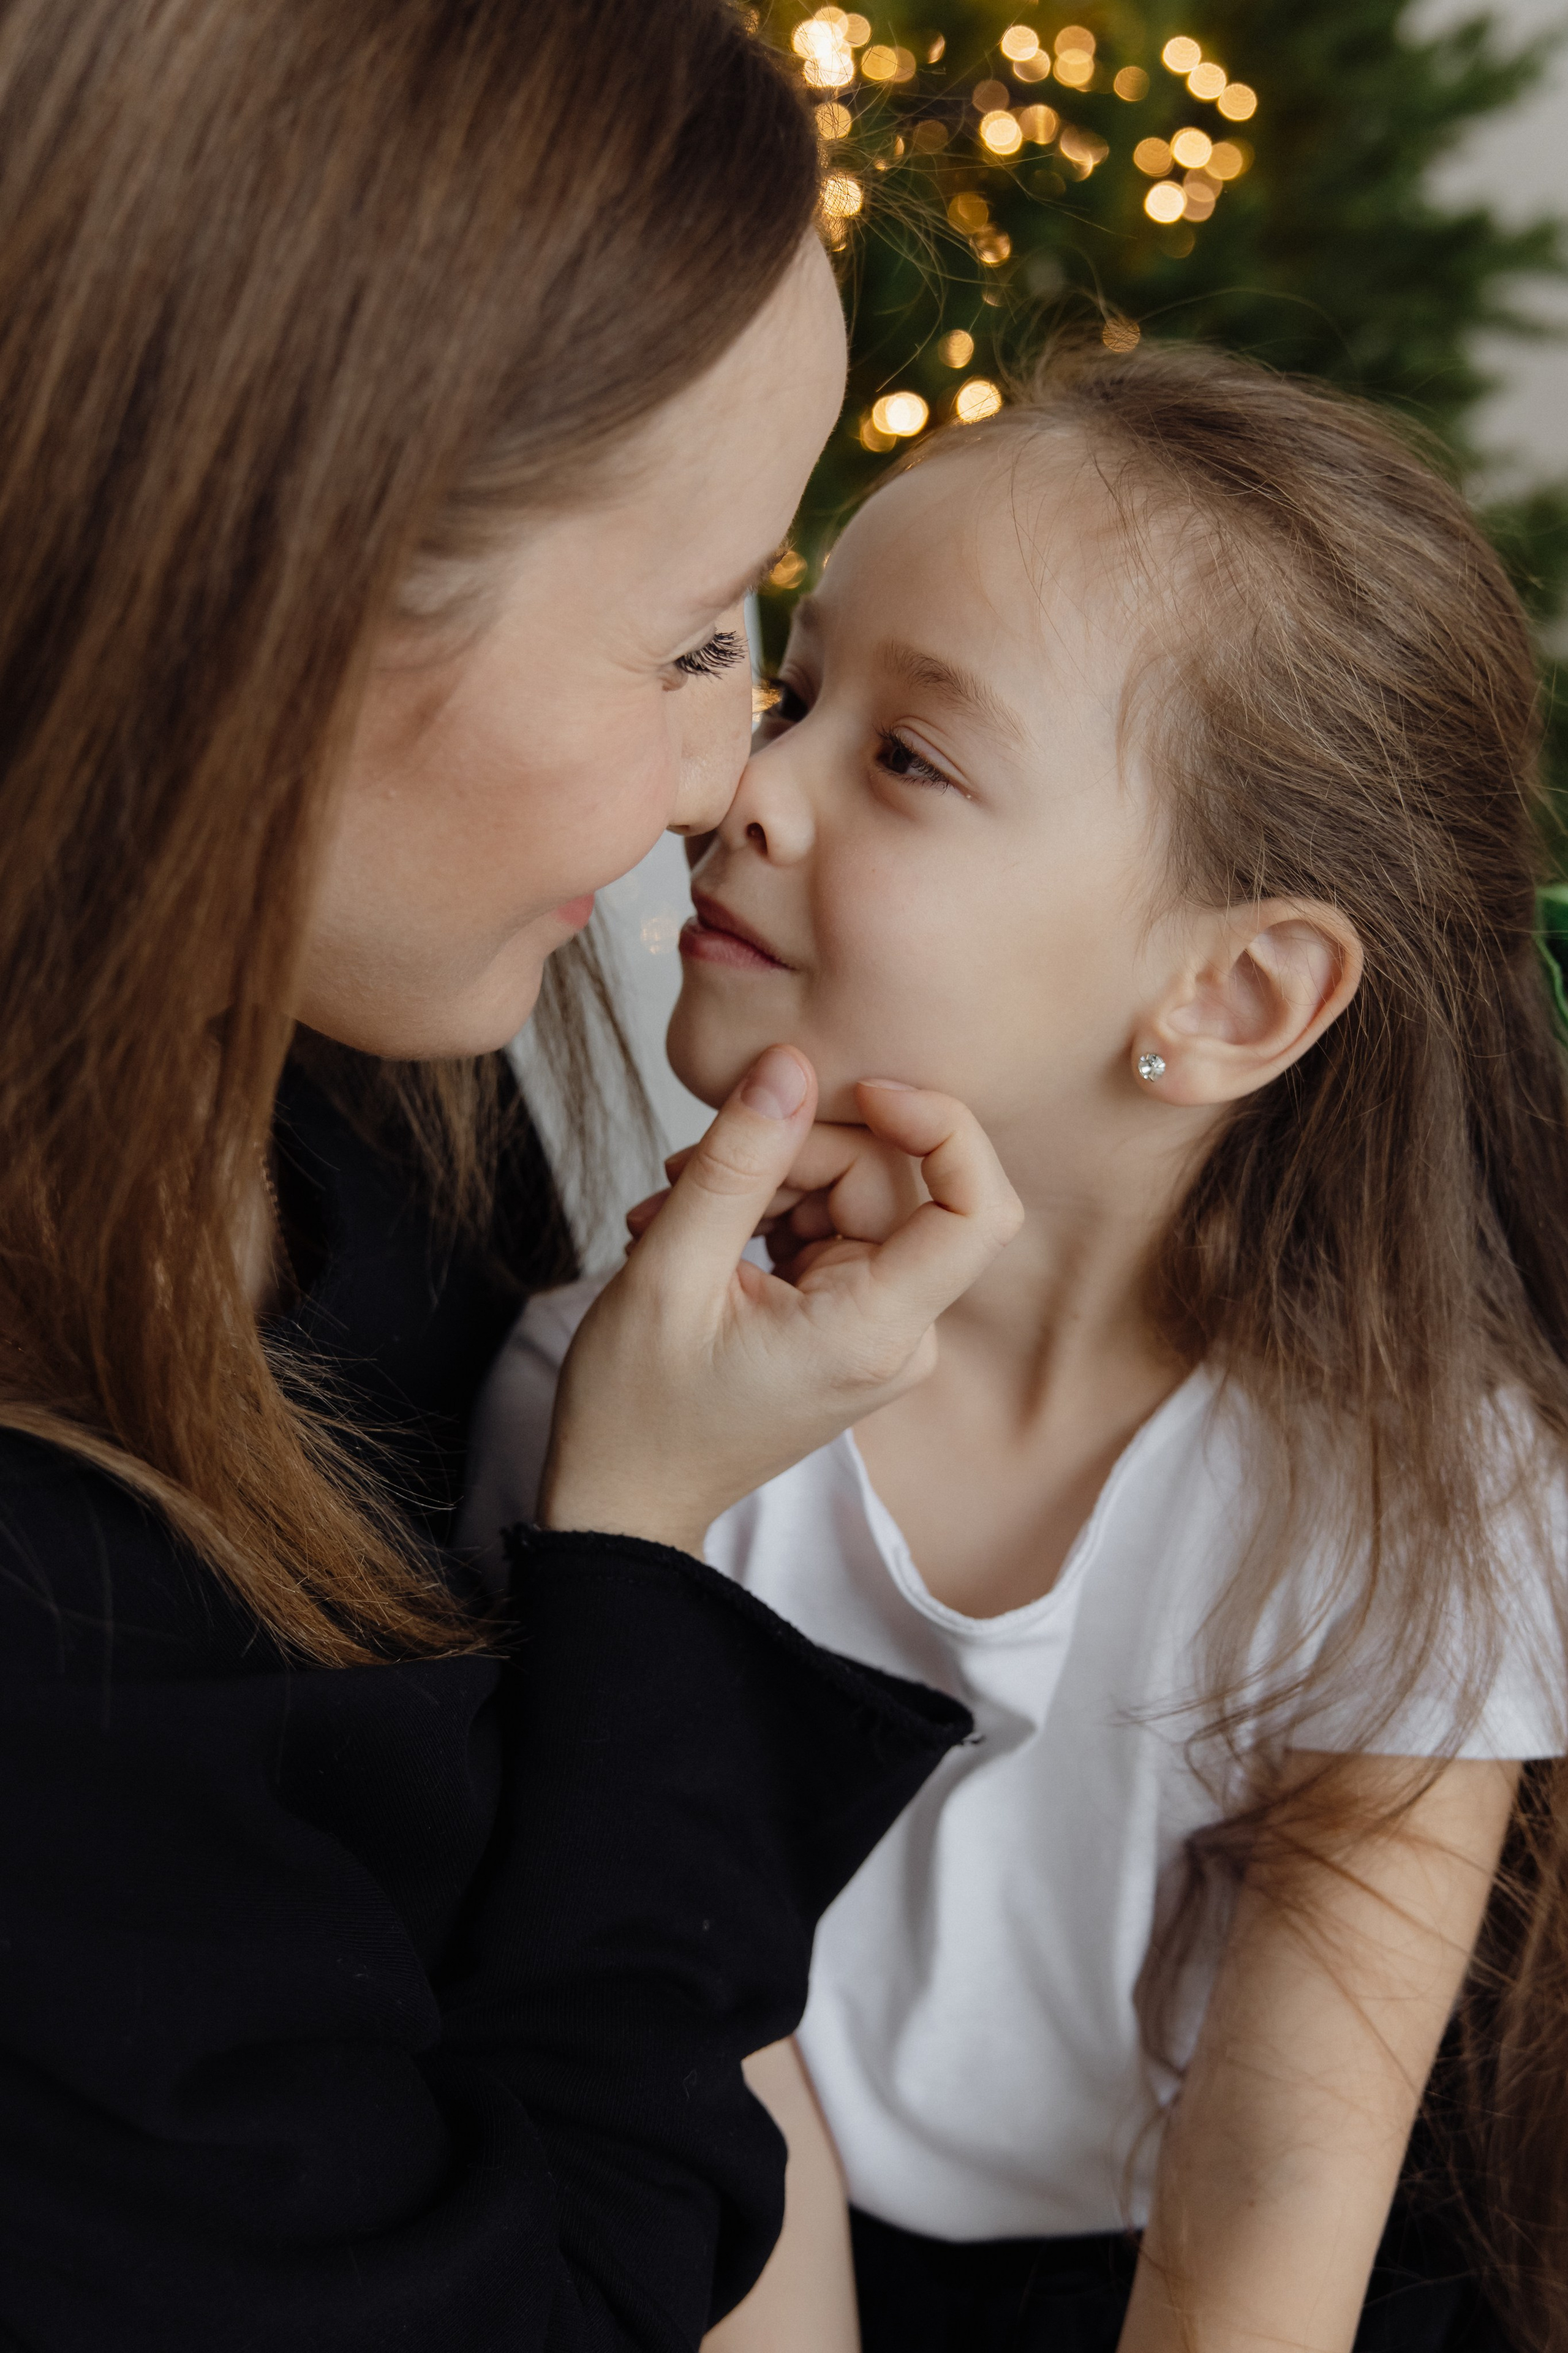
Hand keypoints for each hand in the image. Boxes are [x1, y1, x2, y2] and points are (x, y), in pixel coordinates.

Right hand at [541, 1046, 1021, 1553]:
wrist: (622, 1496)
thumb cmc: (638, 1411)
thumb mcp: (669, 1271)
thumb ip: (736, 1162)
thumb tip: (789, 1065)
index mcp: (873, 1333)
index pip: (977, 1212)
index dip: (940, 1127)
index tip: (862, 1089)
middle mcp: (899, 1335)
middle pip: (894, 1184)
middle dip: (797, 1152)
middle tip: (691, 1170)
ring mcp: (879, 1329)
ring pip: (854, 1196)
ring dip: (764, 1182)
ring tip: (669, 1212)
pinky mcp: (850, 1320)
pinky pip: (830, 1226)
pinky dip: (763, 1212)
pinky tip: (692, 1231)